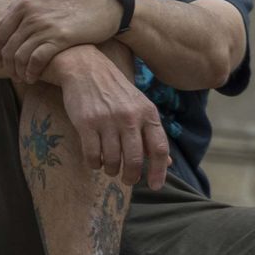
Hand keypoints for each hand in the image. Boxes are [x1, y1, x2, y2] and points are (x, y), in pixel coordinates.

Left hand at [0, 0, 123, 84]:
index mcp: (25, 5)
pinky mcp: (60, 38)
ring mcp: (45, 26)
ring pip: (19, 55)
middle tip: (12, 76)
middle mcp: (31, 15)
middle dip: (7, 65)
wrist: (107, 2)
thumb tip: (9, 14)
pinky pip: (36, 60)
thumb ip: (27, 8)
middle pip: (7, 47)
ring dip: (18, 71)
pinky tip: (33, 78)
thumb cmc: (79, 2)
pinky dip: (31, 71)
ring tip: (23, 79)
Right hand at [47, 44, 168, 189]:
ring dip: (111, 170)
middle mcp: (130, 118)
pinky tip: (96, 161)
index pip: (159, 149)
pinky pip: (92, 154)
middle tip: (128, 180)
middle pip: (135, 159)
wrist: (86, 68)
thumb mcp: (141, 107)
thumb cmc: (117, 92)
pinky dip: (94, 163)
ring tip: (110, 168)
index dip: (159, 171)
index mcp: (149, 114)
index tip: (155, 186)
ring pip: (112, 160)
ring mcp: (108, 120)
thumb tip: (168, 163)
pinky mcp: (86, 123)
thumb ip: (153, 135)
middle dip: (132, 176)